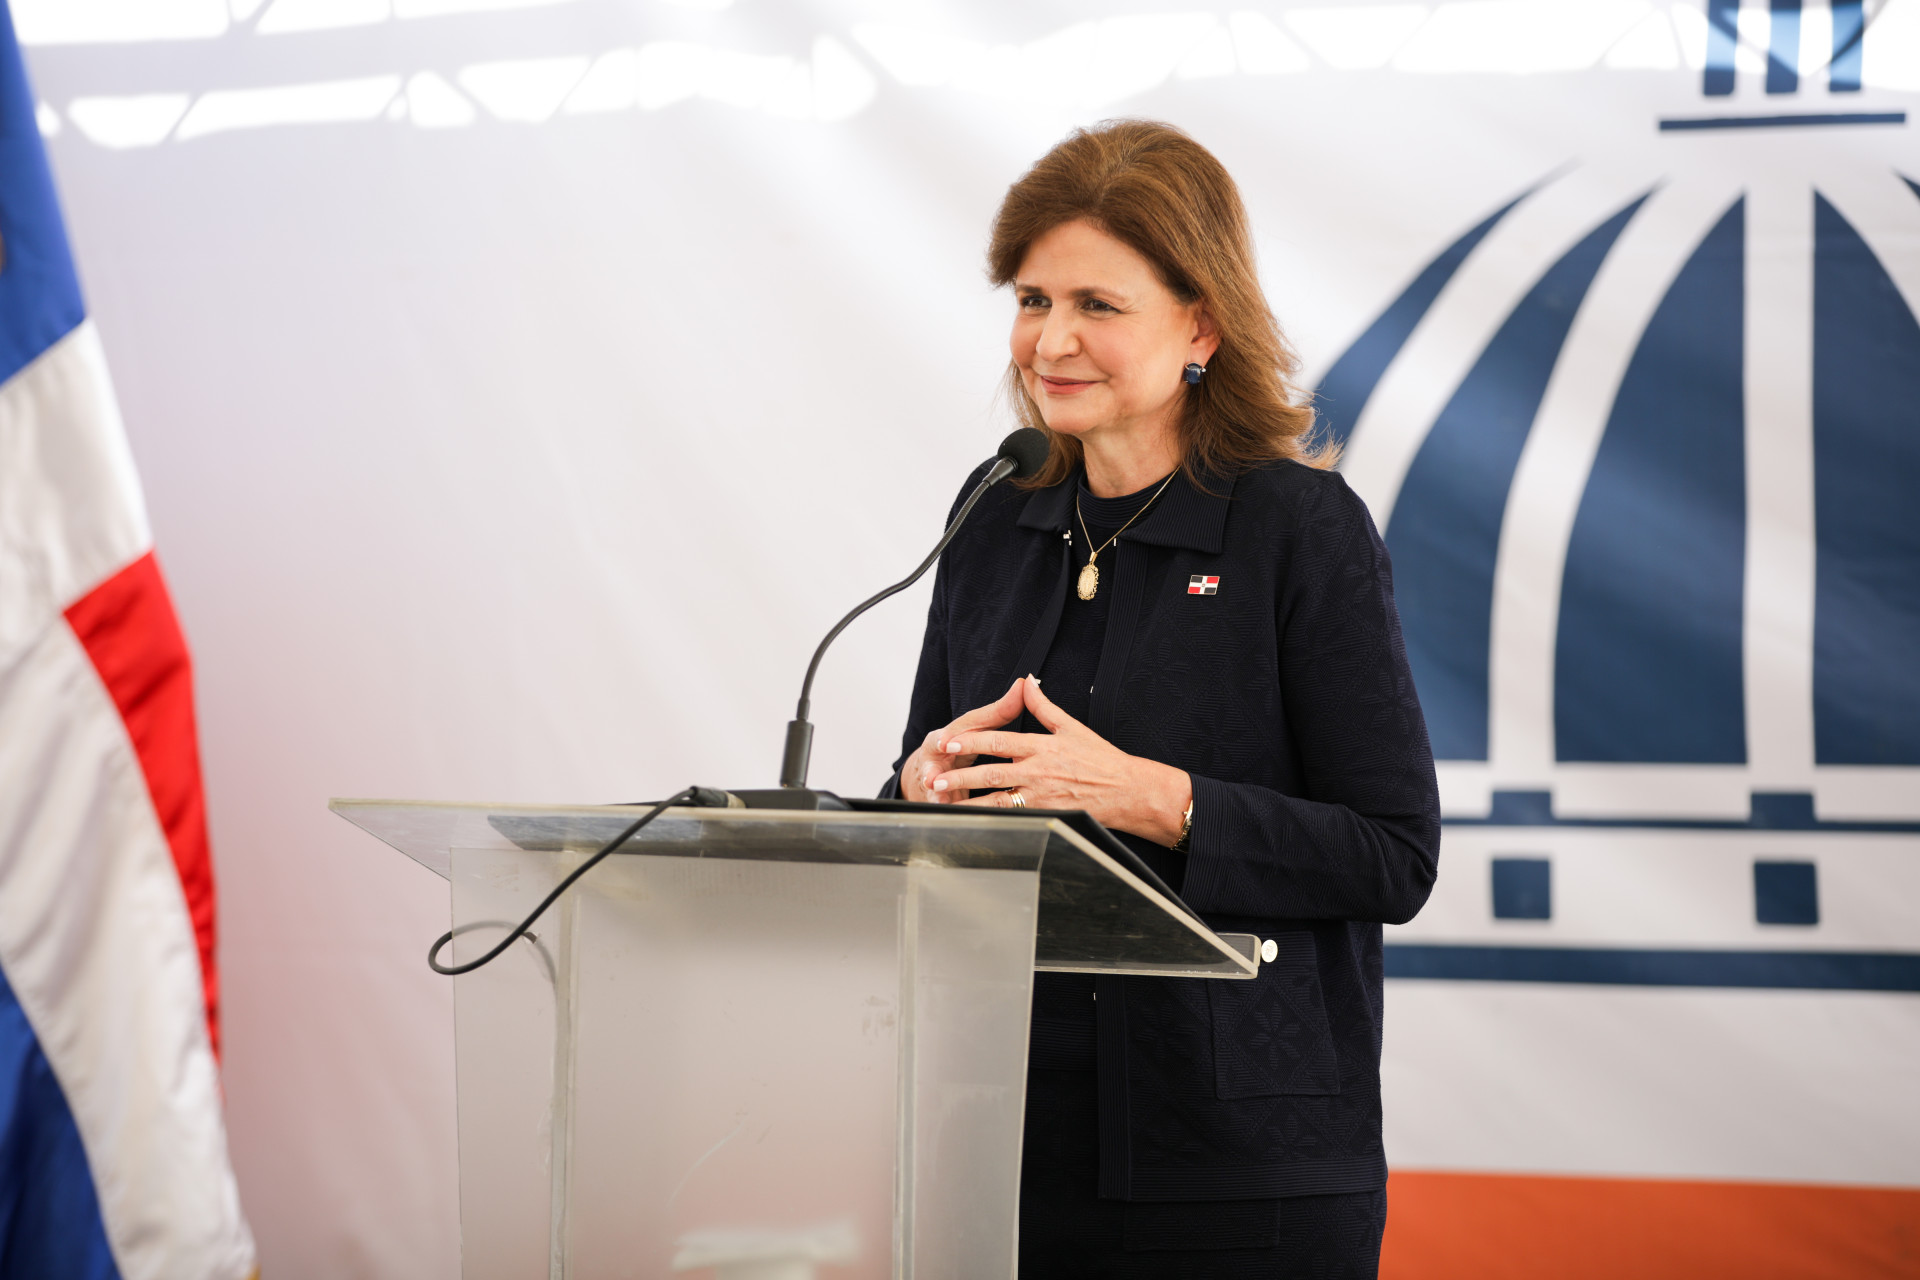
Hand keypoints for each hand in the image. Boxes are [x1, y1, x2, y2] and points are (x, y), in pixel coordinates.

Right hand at [898, 678, 1028, 804]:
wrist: (933, 770)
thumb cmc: (960, 743)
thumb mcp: (977, 727)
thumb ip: (999, 710)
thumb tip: (1024, 684)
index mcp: (948, 734)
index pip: (951, 732)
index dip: (948, 736)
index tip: (944, 741)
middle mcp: (937, 753)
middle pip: (935, 756)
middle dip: (935, 764)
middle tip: (935, 772)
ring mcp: (934, 774)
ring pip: (933, 780)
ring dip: (935, 787)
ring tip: (935, 791)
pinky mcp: (937, 794)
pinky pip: (939, 799)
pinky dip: (941, 803)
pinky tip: (943, 807)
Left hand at [926, 676, 1190, 846]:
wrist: (1127, 791)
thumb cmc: (1102, 760)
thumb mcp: (1072, 727)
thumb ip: (1043, 707)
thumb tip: (1027, 682)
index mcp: (1041, 747)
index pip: (998, 741)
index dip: (970, 741)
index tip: (947, 741)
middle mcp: (1038, 771)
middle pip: (991, 772)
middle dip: (960, 774)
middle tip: (935, 776)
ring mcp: (1041, 796)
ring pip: (997, 799)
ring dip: (969, 799)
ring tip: (945, 799)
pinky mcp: (1047, 814)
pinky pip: (1013, 817)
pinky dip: (991, 818)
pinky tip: (973, 819)